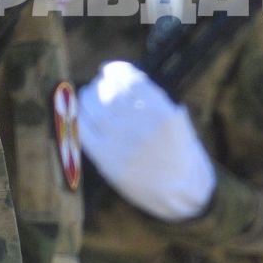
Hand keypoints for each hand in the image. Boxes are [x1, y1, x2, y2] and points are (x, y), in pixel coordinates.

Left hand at [77, 60, 214, 220]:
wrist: (182, 192)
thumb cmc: (180, 154)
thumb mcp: (178, 121)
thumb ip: (155, 101)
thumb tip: (123, 78)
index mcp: (162, 112)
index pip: (130, 80)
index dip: (115, 70)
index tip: (109, 70)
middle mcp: (142, 125)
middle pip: (109, 92)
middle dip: (99, 85)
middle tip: (96, 85)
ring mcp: (124, 144)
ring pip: (94, 110)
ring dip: (86, 98)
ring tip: (86, 97)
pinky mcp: (109, 161)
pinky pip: (85, 133)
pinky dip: (80, 120)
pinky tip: (81, 116)